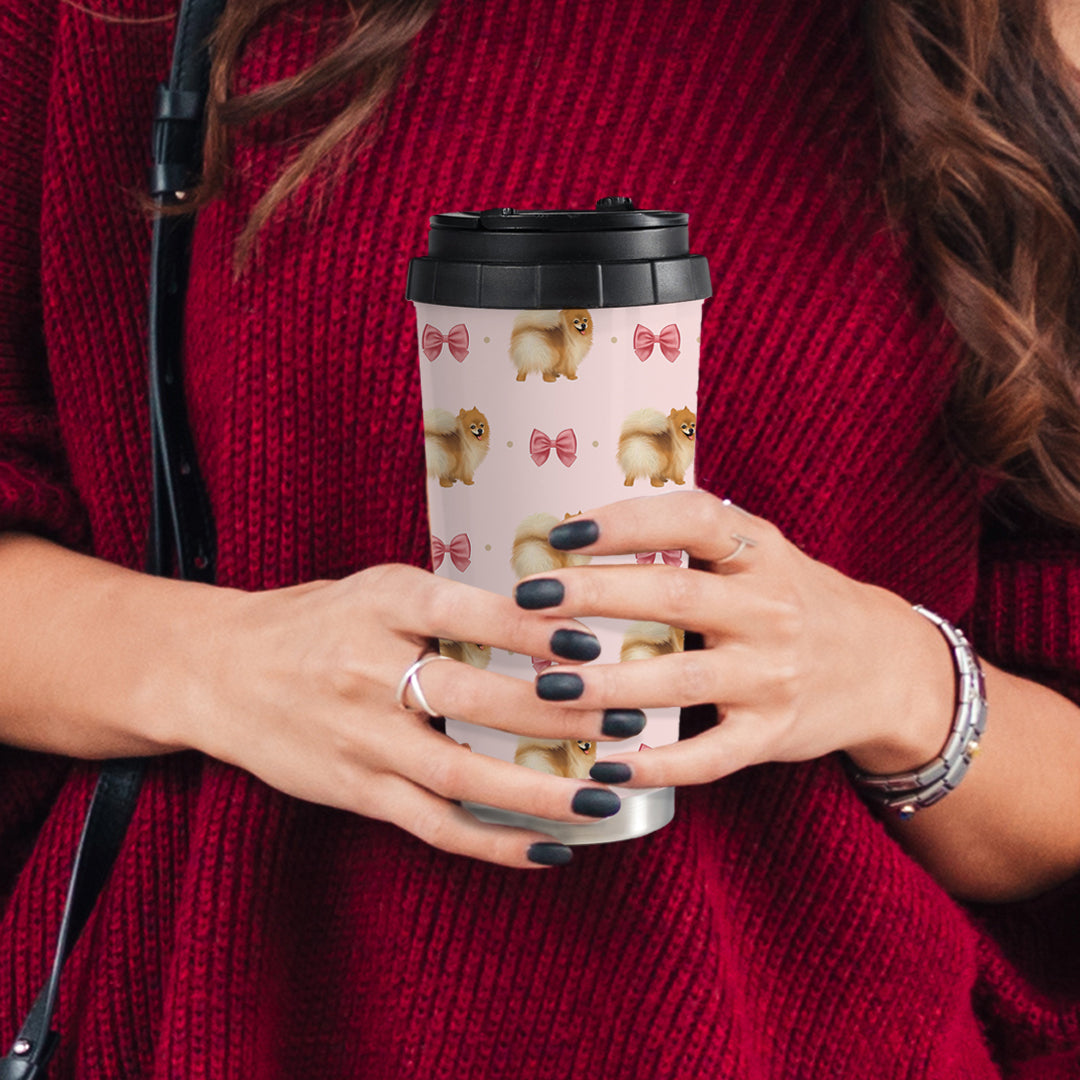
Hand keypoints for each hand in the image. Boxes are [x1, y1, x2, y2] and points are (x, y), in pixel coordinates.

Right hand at [171, 564, 631, 867]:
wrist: (221, 671)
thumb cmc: (317, 622)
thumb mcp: (378, 589)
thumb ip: (451, 605)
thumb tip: (552, 619)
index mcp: (382, 605)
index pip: (467, 613)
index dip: (532, 629)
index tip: (593, 640)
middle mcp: (369, 671)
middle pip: (473, 699)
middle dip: (558, 713)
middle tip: (628, 718)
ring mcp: (360, 739)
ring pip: (460, 775)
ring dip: (539, 791)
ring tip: (605, 795)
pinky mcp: (355, 791)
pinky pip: (432, 826)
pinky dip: (493, 843)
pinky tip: (549, 848)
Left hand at [511, 492, 956, 788]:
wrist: (884, 667)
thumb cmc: (793, 598)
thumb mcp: (760, 552)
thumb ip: (693, 540)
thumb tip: (580, 528)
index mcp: (759, 552)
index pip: (691, 521)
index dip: (625, 523)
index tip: (561, 531)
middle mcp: (768, 609)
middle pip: (672, 597)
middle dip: (594, 596)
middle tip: (528, 599)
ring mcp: (772, 675)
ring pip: (681, 680)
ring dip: (608, 684)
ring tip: (545, 685)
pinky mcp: (772, 734)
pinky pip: (708, 755)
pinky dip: (655, 764)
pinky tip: (602, 768)